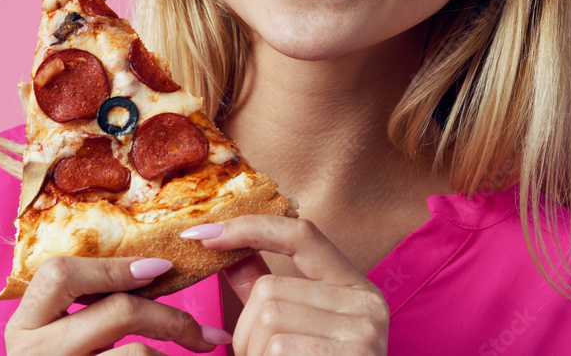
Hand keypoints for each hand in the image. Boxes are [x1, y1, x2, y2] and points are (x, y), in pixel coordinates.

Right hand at [4, 256, 232, 354]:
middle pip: (116, 310)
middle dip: (168, 316)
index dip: (114, 266)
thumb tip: (153, 269)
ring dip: (173, 353)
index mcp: (25, 324)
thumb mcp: (61, 333)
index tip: (159, 267)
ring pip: (137, 354)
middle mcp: (35, 353)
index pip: (60, 273)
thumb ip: (88, 302)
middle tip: (201, 332)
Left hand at [181, 217, 388, 354]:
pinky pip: (278, 348)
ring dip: (253, 355)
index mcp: (355, 287)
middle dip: (245, 330)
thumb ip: (270, 293)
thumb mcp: (300, 332)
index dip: (249, 227)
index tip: (203, 233)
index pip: (301, 233)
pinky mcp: (352, 354)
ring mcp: (364, 331)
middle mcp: (367, 302)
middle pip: (270, 289)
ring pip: (268, 319)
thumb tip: (229, 255)